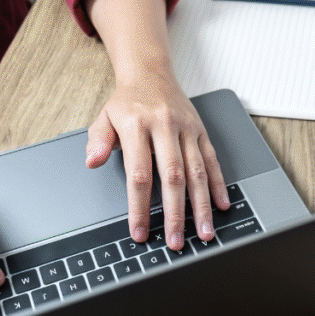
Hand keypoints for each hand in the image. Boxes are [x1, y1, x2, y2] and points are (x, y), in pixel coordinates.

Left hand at [83, 0, 229, 252]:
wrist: (150, 74)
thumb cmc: (126, 102)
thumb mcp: (103, 117)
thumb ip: (98, 141)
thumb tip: (92, 161)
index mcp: (137, 125)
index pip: (139, 174)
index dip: (139, 207)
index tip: (140, 232)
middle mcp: (165, 126)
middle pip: (173, 177)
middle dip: (175, 213)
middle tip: (176, 241)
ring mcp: (186, 129)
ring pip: (197, 172)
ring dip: (201, 205)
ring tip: (204, 232)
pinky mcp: (201, 131)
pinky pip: (212, 160)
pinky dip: (218, 184)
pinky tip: (222, 205)